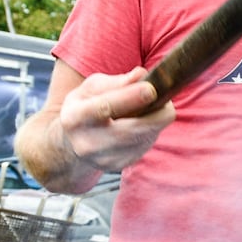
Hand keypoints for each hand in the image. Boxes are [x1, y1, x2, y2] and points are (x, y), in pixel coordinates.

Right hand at [56, 67, 174, 172]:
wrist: (74, 141)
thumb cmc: (86, 106)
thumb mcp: (93, 88)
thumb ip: (117, 82)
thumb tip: (141, 75)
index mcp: (75, 118)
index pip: (104, 108)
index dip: (129, 98)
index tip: (151, 89)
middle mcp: (86, 143)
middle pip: (129, 131)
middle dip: (153, 116)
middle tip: (167, 101)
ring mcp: (102, 159)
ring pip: (141, 139)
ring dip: (154, 122)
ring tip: (153, 108)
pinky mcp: (118, 166)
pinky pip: (143, 146)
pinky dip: (150, 133)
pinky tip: (144, 124)